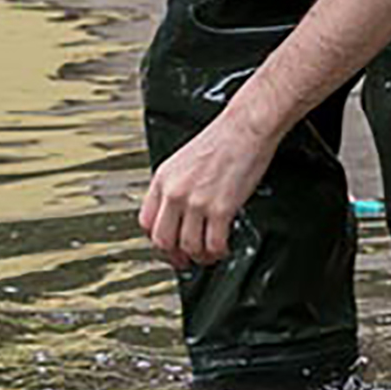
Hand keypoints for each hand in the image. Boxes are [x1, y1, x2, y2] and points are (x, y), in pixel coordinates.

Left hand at [139, 112, 278, 267]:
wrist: (244, 129)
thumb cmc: (220, 141)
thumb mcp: (182, 161)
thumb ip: (174, 187)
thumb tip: (175, 214)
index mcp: (162, 178)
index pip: (146, 222)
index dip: (156, 240)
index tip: (167, 247)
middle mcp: (175, 191)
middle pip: (162, 240)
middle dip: (175, 255)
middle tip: (186, 260)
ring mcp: (196, 201)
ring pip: (188, 247)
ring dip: (200, 256)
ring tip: (209, 253)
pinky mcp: (220, 208)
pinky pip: (214, 245)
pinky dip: (218, 252)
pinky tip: (223, 247)